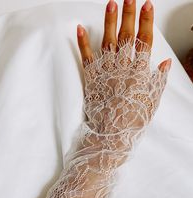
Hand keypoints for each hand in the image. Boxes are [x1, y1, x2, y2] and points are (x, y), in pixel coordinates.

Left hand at [75, 0, 170, 156]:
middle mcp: (123, 69)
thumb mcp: (152, 103)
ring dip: (109, 22)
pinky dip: (83, 43)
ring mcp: (105, 73)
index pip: (145, 42)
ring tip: (111, 3)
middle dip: (128, 15)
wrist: (110, 137)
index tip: (147, 5)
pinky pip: (86, 58)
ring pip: (108, 43)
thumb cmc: (132, 122)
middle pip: (127, 37)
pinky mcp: (91, 80)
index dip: (146, 22)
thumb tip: (165, 63)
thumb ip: (158, 81)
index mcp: (140, 74)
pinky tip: (79, 28)